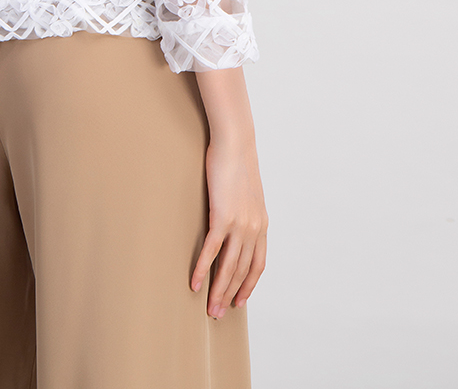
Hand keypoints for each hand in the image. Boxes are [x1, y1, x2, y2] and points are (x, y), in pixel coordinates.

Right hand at [190, 133, 267, 317]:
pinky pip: (212, 249)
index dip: (248, 286)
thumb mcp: (247, 192)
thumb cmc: (238, 163)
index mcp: (261, 224)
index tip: (239, 302)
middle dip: (230, 295)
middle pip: (243, 271)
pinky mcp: (223, 216)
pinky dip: (204, 269)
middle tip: (218, 314)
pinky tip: (195, 283)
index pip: (258, 265)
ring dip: (218, 290)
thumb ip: (245, 211)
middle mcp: (254, 229)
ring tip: (209, 308)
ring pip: (229, 266)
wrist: (236, 143)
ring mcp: (240, 224)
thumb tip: (236, 220)